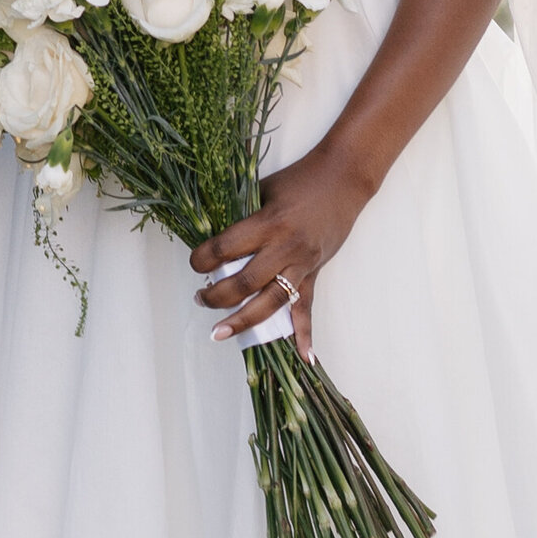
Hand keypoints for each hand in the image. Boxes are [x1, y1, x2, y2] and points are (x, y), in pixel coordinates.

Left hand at [188, 147, 374, 362]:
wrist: (342, 180)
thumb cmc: (299, 179)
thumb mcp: (264, 189)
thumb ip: (242, 214)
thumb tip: (212, 234)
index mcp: (268, 222)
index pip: (227, 248)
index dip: (203, 258)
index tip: (193, 264)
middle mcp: (285, 248)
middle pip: (246, 283)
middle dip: (217, 296)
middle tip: (200, 299)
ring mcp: (302, 264)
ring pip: (271, 302)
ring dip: (244, 321)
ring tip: (220, 332)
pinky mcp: (314, 273)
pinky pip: (308, 308)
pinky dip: (306, 334)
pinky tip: (304, 358)